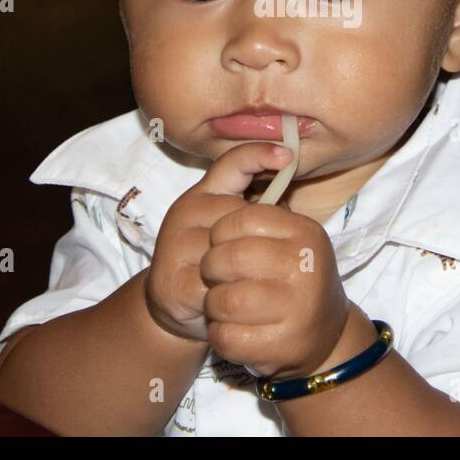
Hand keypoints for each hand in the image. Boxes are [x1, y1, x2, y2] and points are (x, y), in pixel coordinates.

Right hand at [144, 142, 293, 341]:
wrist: (174, 305)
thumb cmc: (217, 261)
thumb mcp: (238, 230)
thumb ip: (260, 213)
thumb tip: (288, 209)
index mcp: (205, 193)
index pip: (231, 163)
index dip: (259, 154)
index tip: (288, 156)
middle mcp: (187, 211)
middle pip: (237, 213)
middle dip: (257, 238)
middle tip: (267, 260)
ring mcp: (175, 244)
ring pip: (226, 249)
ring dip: (245, 269)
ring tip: (251, 281)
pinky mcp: (170, 279)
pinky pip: (213, 284)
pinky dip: (230, 294)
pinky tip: (236, 299)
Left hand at [200, 199, 349, 379]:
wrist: (325, 335)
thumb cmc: (293, 276)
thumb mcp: (289, 235)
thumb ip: (263, 208)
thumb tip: (256, 159)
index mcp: (305, 233)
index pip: (242, 217)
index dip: (219, 230)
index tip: (220, 242)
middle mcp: (306, 268)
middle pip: (228, 258)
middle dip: (210, 268)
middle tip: (214, 275)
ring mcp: (297, 309)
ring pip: (223, 300)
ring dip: (212, 304)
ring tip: (221, 303)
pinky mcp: (283, 346)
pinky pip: (226, 336)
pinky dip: (218, 334)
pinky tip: (230, 329)